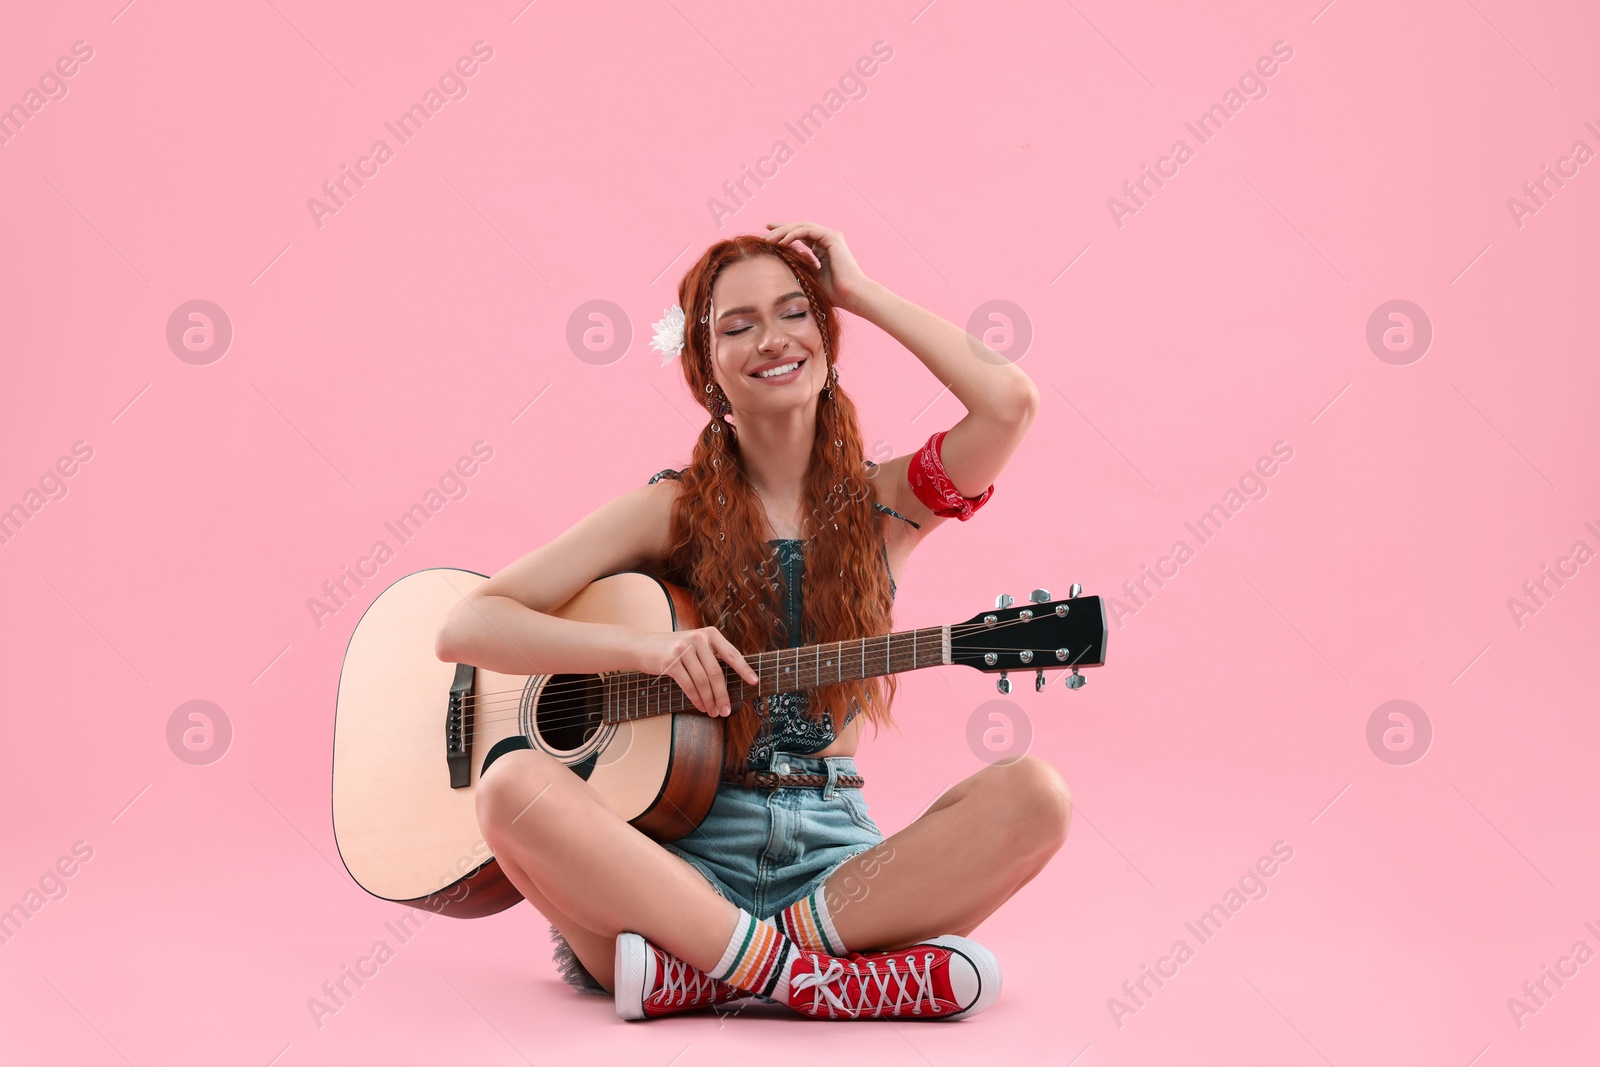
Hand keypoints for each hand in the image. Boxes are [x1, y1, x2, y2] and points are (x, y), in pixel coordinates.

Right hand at [631, 626, 759, 717]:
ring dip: (709, 700)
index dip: (744, 670)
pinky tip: (701, 706)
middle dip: (723, 695)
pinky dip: (696, 698)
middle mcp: (698, 639)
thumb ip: (711, 656)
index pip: (732, 654)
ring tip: (714, 712)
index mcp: (710, 634)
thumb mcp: (695, 644)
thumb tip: (730, 683)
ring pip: (702, 681)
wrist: (643, 645)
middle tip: (727, 711)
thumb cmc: (674, 649)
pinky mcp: (670, 661)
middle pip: (716, 673)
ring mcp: (683, 649)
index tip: (754, 682)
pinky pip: (688, 685)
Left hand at [764, 221, 873, 316]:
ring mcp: (831, 237)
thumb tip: (786, 265)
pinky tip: (782, 242)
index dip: (785, 233)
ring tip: (770, 239)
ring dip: (784, 231)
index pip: (801, 235)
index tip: (769, 235)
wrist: (852, 295)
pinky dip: (794, 234)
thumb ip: (802, 269)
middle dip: (782, 227)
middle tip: (766, 228)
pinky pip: (808, 230)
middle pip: (800, 227)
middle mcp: (827, 239)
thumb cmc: (835, 294)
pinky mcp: (833, 237)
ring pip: (802, 226)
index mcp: (823, 249)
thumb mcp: (812, 279)